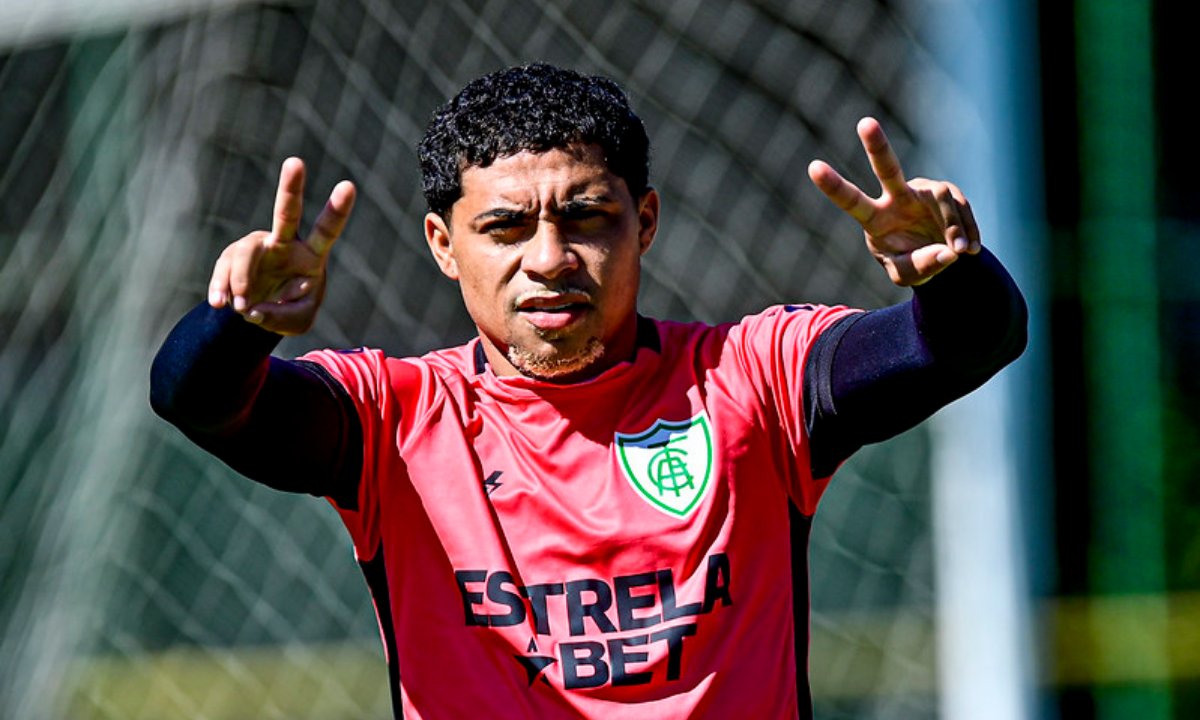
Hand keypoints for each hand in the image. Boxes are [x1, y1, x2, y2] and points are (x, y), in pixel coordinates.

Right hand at [208, 158, 356, 333]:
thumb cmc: (287, 310)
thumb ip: (282, 317)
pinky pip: (224, 268)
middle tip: (295, 162)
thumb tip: (255, 310)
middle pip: (286, 213)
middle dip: (290, 187)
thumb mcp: (296, 322)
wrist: (257, 312)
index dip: (337, 210)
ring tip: (242, 308)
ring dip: (242, 282)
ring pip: (245, 252)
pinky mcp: (230, 256)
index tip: (348, 186)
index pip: (326, 230)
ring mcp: (256, 247)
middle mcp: (284, 243)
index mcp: (311, 255)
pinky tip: (221, 304)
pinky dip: (222, 289)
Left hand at [808, 117, 980, 286]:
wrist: (938, 259)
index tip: (813, 167)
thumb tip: (948, 252)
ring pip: (941, 198)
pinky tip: (971, 250)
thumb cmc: (911, 264)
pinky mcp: (948, 193)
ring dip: (953, 226)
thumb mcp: (907, 276)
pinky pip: (961, 206)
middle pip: (887, 169)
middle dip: (877, 146)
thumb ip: (922, 266)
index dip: (834, 186)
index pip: (852, 201)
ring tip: (961, 252)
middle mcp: (897, 198)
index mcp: (875, 219)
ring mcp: (923, 192)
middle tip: (865, 123)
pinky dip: (968, 230)